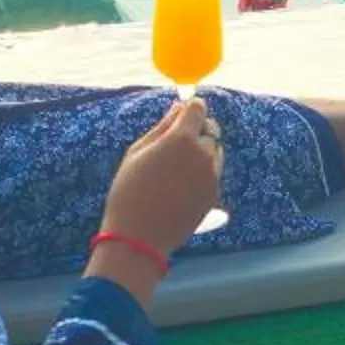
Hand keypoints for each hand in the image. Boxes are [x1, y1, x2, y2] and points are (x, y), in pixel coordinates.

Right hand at [98, 96, 222, 266]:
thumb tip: (178, 107)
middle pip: (210, 128)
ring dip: (202, 151)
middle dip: (197, 130)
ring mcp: (211, 175)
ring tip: (175, 169)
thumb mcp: (137, 152)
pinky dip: (202, 172)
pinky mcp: (214, 194)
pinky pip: (213, 172)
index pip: (198, 108)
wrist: (138, 237)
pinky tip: (179, 186)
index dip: (190, 108)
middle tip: (175, 144)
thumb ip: (162, 126)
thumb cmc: (129, 191)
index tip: (183, 112)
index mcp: (181, 139)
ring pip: (214, 151)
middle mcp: (202, 154)